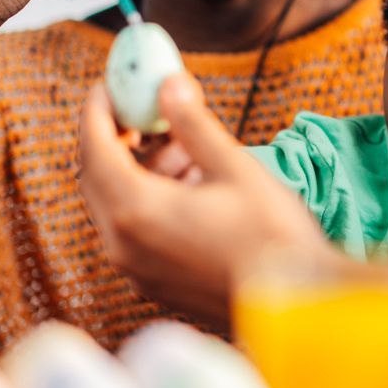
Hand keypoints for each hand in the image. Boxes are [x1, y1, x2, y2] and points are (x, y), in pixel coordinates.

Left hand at [78, 72, 334, 326]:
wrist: (293, 306)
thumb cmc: (270, 236)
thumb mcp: (233, 168)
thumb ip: (193, 125)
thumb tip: (168, 84)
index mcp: (135, 210)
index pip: (94, 147)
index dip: (99, 108)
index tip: (111, 82)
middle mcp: (122, 244)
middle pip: (98, 175)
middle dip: (119, 136)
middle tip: (147, 108)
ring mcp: (135, 268)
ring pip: (117, 202)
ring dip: (141, 167)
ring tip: (189, 148)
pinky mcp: (153, 282)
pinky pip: (133, 228)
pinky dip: (150, 197)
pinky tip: (194, 184)